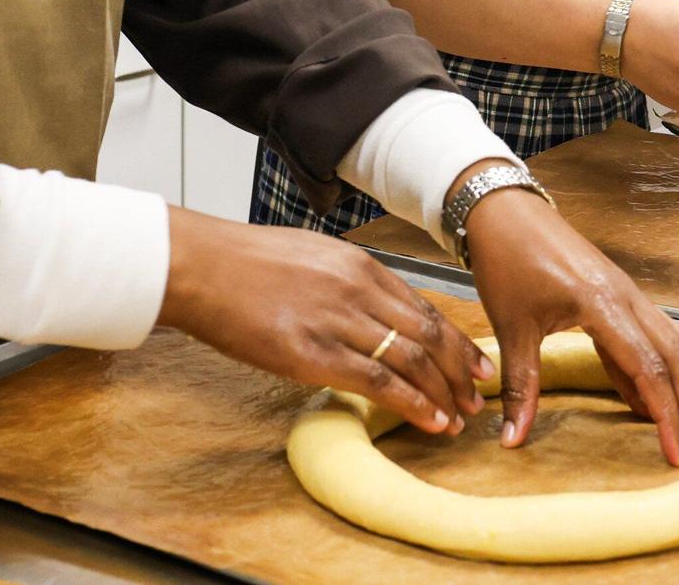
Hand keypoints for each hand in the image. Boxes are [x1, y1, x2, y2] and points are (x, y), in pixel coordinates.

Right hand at [158, 206, 491, 434]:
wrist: (200, 265)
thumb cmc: (245, 262)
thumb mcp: (312, 257)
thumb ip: (347, 282)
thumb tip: (371, 310)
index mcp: (360, 266)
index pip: (424, 307)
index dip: (455, 340)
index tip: (473, 361)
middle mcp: (358, 290)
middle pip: (429, 334)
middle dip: (460, 368)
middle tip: (478, 394)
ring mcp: (337, 321)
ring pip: (411, 360)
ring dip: (443, 392)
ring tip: (458, 417)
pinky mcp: (311, 354)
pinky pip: (376, 382)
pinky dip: (411, 403)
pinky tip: (429, 420)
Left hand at [460, 178, 678, 467]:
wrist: (505, 210)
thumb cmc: (508, 261)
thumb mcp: (511, 326)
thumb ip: (521, 385)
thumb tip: (512, 438)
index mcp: (603, 304)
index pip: (648, 368)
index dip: (666, 414)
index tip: (674, 454)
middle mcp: (626, 298)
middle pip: (676, 356)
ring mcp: (626, 294)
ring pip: (672, 343)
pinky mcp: (618, 295)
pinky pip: (650, 336)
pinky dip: (657, 370)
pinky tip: (651, 402)